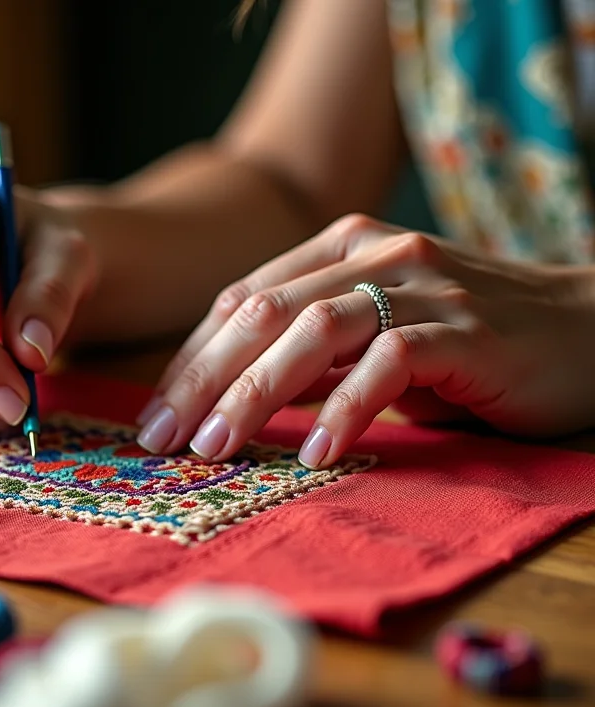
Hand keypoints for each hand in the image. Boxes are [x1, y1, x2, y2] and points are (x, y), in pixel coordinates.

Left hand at [136, 214, 594, 468]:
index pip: (242, 300)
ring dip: (256, 392)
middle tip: (163, 438)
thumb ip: (310, 356)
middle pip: (263, 312)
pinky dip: (345, 409)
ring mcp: (421, 286)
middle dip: (203, 377)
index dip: (192, 357)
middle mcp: (373, 254)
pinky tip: (313, 452)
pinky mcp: (465, 329)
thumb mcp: (371, 341)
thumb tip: (233, 396)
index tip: (158, 414)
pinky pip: (389, 364)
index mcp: (339, 250)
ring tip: (217, 448)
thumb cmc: (464, 344)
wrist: (584, 330)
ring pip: (314, 329)